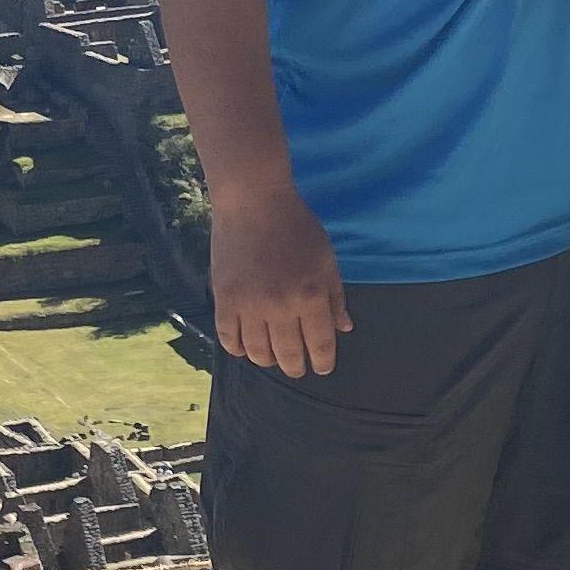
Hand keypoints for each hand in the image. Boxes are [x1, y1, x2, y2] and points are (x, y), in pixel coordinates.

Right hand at [212, 179, 350, 378]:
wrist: (253, 201)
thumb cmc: (296, 226)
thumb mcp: (326, 258)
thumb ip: (335, 296)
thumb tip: (345, 327)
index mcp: (310, 295)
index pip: (320, 344)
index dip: (323, 361)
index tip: (322, 367)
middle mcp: (280, 306)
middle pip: (289, 354)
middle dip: (296, 367)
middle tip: (297, 368)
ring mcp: (249, 304)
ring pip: (259, 352)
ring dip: (268, 360)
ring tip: (273, 357)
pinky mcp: (225, 298)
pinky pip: (229, 338)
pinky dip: (239, 349)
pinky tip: (247, 347)